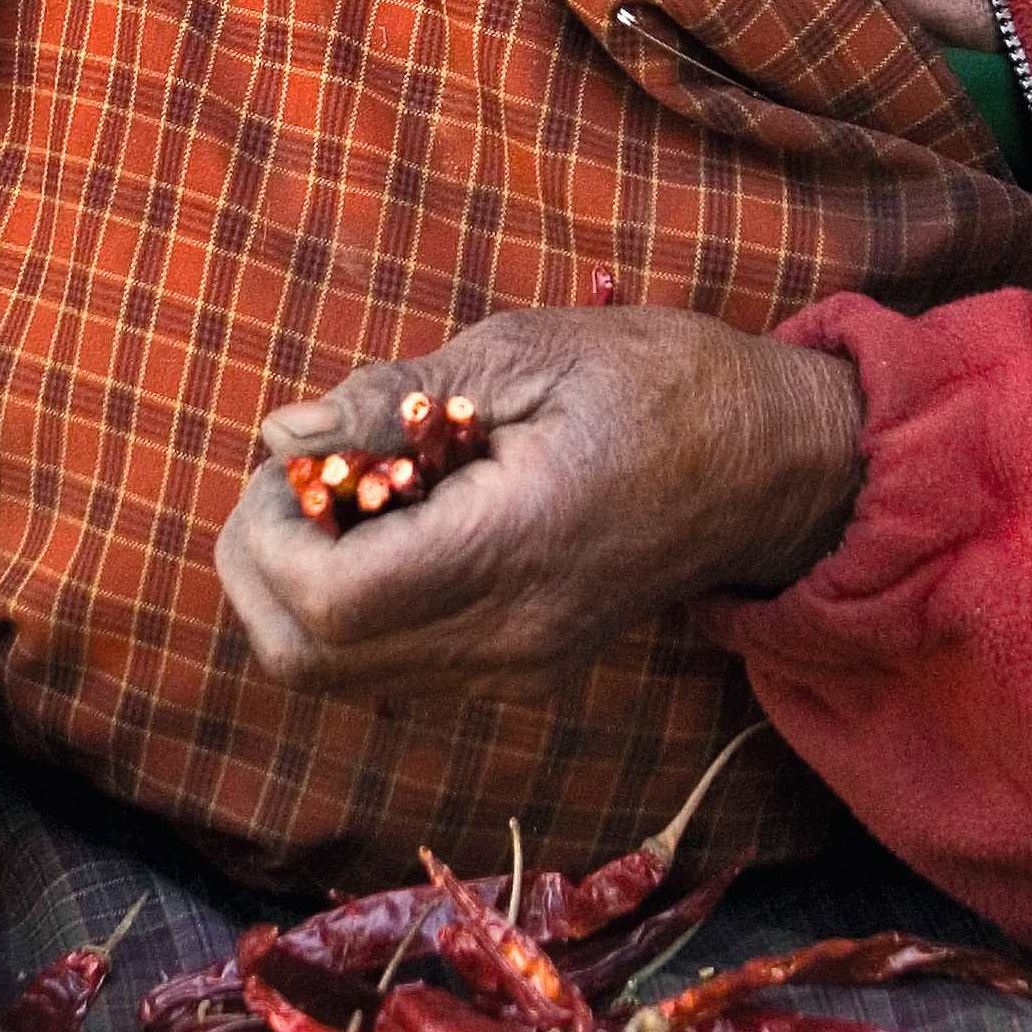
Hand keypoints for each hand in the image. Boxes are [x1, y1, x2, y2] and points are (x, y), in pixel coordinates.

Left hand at [214, 304, 863, 708]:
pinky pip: (390, 669)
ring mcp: (513, 667)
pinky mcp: (517, 670)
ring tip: (333, 501)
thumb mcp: (525, 351)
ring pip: (339, 680)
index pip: (331, 603)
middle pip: (310, 665)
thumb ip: (394, 396)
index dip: (269, 539)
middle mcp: (506, 636)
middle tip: (285, 485)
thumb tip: (284, 435)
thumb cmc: (660, 382)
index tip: (285, 467)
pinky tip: (380, 532)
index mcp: (513, 547)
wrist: (774, 464)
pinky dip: (347, 613)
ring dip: (295, 596)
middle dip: (258, 574)